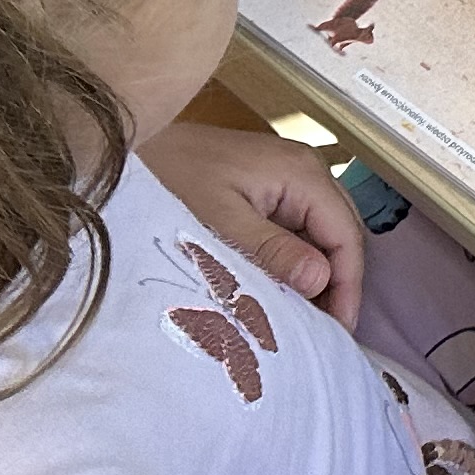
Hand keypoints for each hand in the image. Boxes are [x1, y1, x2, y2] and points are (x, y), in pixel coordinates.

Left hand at [137, 120, 365, 325]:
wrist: (127, 142)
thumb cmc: (172, 180)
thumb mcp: (220, 222)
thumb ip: (271, 251)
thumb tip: (322, 279)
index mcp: (302, 174)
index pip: (346, 235)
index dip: (347, 285)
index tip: (338, 332)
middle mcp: (305, 170)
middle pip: (339, 234)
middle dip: (336, 284)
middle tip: (322, 333)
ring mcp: (287, 178)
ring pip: (318, 234)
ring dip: (314, 275)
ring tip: (302, 319)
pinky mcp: (267, 187)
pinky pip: (294, 229)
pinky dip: (292, 262)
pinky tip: (278, 291)